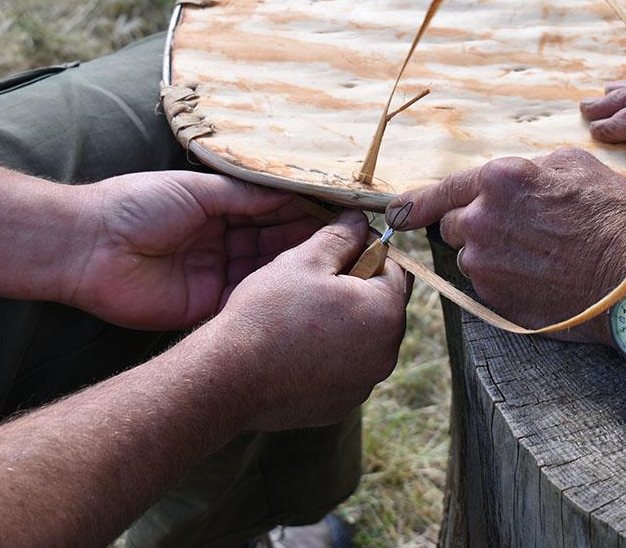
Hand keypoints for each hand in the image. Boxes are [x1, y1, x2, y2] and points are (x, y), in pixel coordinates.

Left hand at [65, 172, 321, 329]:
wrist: (87, 248)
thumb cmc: (135, 205)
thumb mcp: (196, 191)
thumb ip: (244, 195)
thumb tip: (290, 193)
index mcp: (217, 208)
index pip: (271, 208)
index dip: (303, 209)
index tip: (340, 209)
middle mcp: (222, 241)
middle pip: (275, 240)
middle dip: (310, 238)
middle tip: (351, 238)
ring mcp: (216, 274)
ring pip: (268, 270)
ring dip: (299, 266)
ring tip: (339, 261)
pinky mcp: (207, 306)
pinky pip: (249, 299)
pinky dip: (274, 293)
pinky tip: (305, 287)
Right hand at [208, 210, 408, 430]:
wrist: (230, 377)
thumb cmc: (268, 313)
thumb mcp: (304, 260)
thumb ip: (340, 237)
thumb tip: (359, 220)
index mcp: (386, 312)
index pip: (395, 269)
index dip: (367, 252)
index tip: (338, 249)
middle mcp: (385, 353)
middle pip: (381, 307)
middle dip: (356, 289)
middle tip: (314, 280)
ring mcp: (364, 383)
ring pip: (362, 339)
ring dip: (342, 323)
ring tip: (301, 314)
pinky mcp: (341, 404)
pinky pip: (343, 369)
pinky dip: (328, 355)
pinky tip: (295, 347)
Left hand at [390, 149, 625, 344]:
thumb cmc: (612, 217)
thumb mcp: (576, 166)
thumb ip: (530, 168)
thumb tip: (518, 176)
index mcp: (498, 180)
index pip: (442, 189)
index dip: (416, 201)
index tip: (397, 211)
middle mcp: (480, 221)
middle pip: (454, 225)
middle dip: (475, 226)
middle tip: (516, 232)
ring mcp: (483, 264)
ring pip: (470, 257)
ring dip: (490, 255)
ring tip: (536, 258)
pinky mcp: (493, 298)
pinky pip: (485, 286)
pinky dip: (504, 282)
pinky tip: (538, 279)